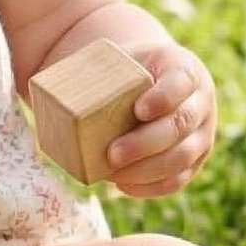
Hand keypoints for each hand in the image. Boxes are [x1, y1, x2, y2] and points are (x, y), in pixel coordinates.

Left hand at [103, 41, 216, 198]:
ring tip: (113, 174)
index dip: (164, 98)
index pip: (182, 82)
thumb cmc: (127, 69)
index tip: (139, 110)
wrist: (151, 81)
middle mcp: (201, 102)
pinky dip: (151, 187)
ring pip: (183, 157)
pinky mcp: (194, 160)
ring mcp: (202, 134)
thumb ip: (95, 69)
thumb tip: (43, 91)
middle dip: (146, 143)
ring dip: (147, 170)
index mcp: (184, 69)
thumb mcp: (118, 58)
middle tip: (113, 154)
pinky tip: (124, 186)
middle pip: (181, 125)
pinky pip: (178, 179)